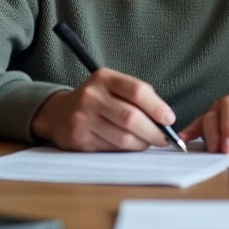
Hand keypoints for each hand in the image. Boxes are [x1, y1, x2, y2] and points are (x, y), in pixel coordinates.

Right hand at [31, 68, 174, 151]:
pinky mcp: (79, 139)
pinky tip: (129, 146)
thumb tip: (165, 119)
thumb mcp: (112, 87)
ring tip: (147, 142)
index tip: (169, 119)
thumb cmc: (97, 100)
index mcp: (104, 78)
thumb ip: (138, 97)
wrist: (58, 113)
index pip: (136, 90)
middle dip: (153, 131)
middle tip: (164, 139)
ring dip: (142, 143)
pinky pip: (111, 148)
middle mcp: (91, 96)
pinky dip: (126, 150)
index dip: (157, 106)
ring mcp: (83, 118)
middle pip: (131, 117)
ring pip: (123, 137)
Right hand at [179, 81, 228, 152]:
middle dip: (217, 135)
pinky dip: (193, 134)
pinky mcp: (221, 126)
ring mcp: (223, 113)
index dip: (228, 125)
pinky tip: (183, 141)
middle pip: (214, 115)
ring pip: (208, 124)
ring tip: (223, 153)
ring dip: (212, 140)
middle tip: (225, 152)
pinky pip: (204, 128)